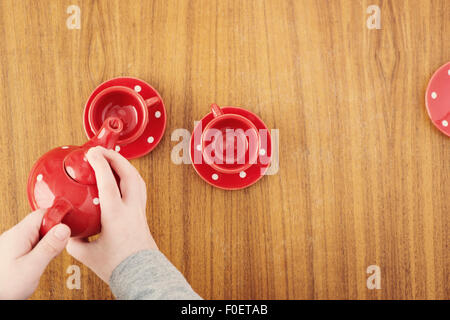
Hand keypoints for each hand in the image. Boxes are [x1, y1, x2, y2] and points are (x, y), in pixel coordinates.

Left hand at [0, 210, 69, 298]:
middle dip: (55, 233)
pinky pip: (33, 243)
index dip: (58, 218)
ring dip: (48, 243)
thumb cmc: (4, 286)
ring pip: (39, 233)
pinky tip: (40, 261)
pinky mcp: (14, 251)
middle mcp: (15, 235)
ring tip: (47, 258)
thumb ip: (49, 247)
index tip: (68, 229)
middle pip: (42, 222)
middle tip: (57, 249)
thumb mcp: (32, 267)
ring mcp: (14, 243)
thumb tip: (64, 229)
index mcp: (19, 234)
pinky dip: (41, 249)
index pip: (43, 213)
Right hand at [67, 146, 157, 282]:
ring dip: (125, 166)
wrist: (141, 274)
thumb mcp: (88, 254)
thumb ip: (74, 241)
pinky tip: (122, 179)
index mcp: (116, 216)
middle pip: (129, 174)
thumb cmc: (119, 266)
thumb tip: (68, 231)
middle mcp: (131, 209)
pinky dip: (130, 177)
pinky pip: (139, 188)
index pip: (109, 182)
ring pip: (138, 180)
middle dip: (116, 157)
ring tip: (113, 160)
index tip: (92, 153)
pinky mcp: (143, 214)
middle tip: (102, 150)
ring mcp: (140, 210)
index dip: (100, 164)